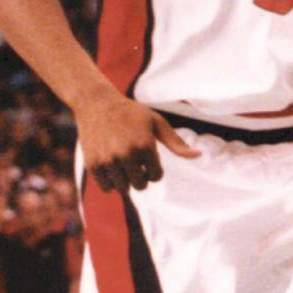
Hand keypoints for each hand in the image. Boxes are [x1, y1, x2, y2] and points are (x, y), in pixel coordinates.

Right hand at [77, 88, 199, 192]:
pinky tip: (111, 166)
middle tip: (136, 161)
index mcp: (145, 144)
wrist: (97, 103)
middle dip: (141, 177)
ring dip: (125, 180)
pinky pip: (106, 188)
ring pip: (123, 189)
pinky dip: (110, 182)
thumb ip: (176, 142)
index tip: (149, 159)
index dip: (154, 170)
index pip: (156, 176)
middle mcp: (126, 154)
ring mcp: (108, 160)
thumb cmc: (131, 113)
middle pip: (140, 185)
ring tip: (123, 162)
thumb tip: (199, 155)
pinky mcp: (93, 164)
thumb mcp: (156, 122)